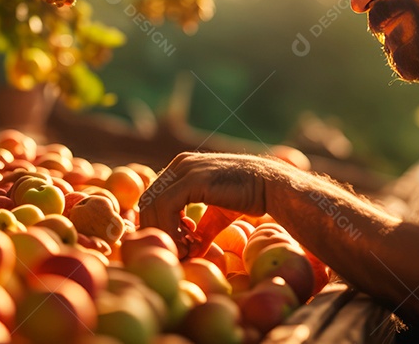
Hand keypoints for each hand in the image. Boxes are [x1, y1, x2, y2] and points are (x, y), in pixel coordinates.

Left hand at [137, 152, 294, 257]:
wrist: (270, 186)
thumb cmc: (248, 198)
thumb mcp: (217, 216)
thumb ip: (200, 231)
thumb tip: (189, 254)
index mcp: (181, 168)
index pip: (153, 197)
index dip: (158, 224)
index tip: (178, 243)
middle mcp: (179, 164)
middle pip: (147, 201)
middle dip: (156, 229)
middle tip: (176, 250)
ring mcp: (185, 169)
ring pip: (153, 204)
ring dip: (163, 232)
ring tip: (185, 249)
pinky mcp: (193, 179)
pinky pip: (166, 206)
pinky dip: (171, 228)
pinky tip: (189, 243)